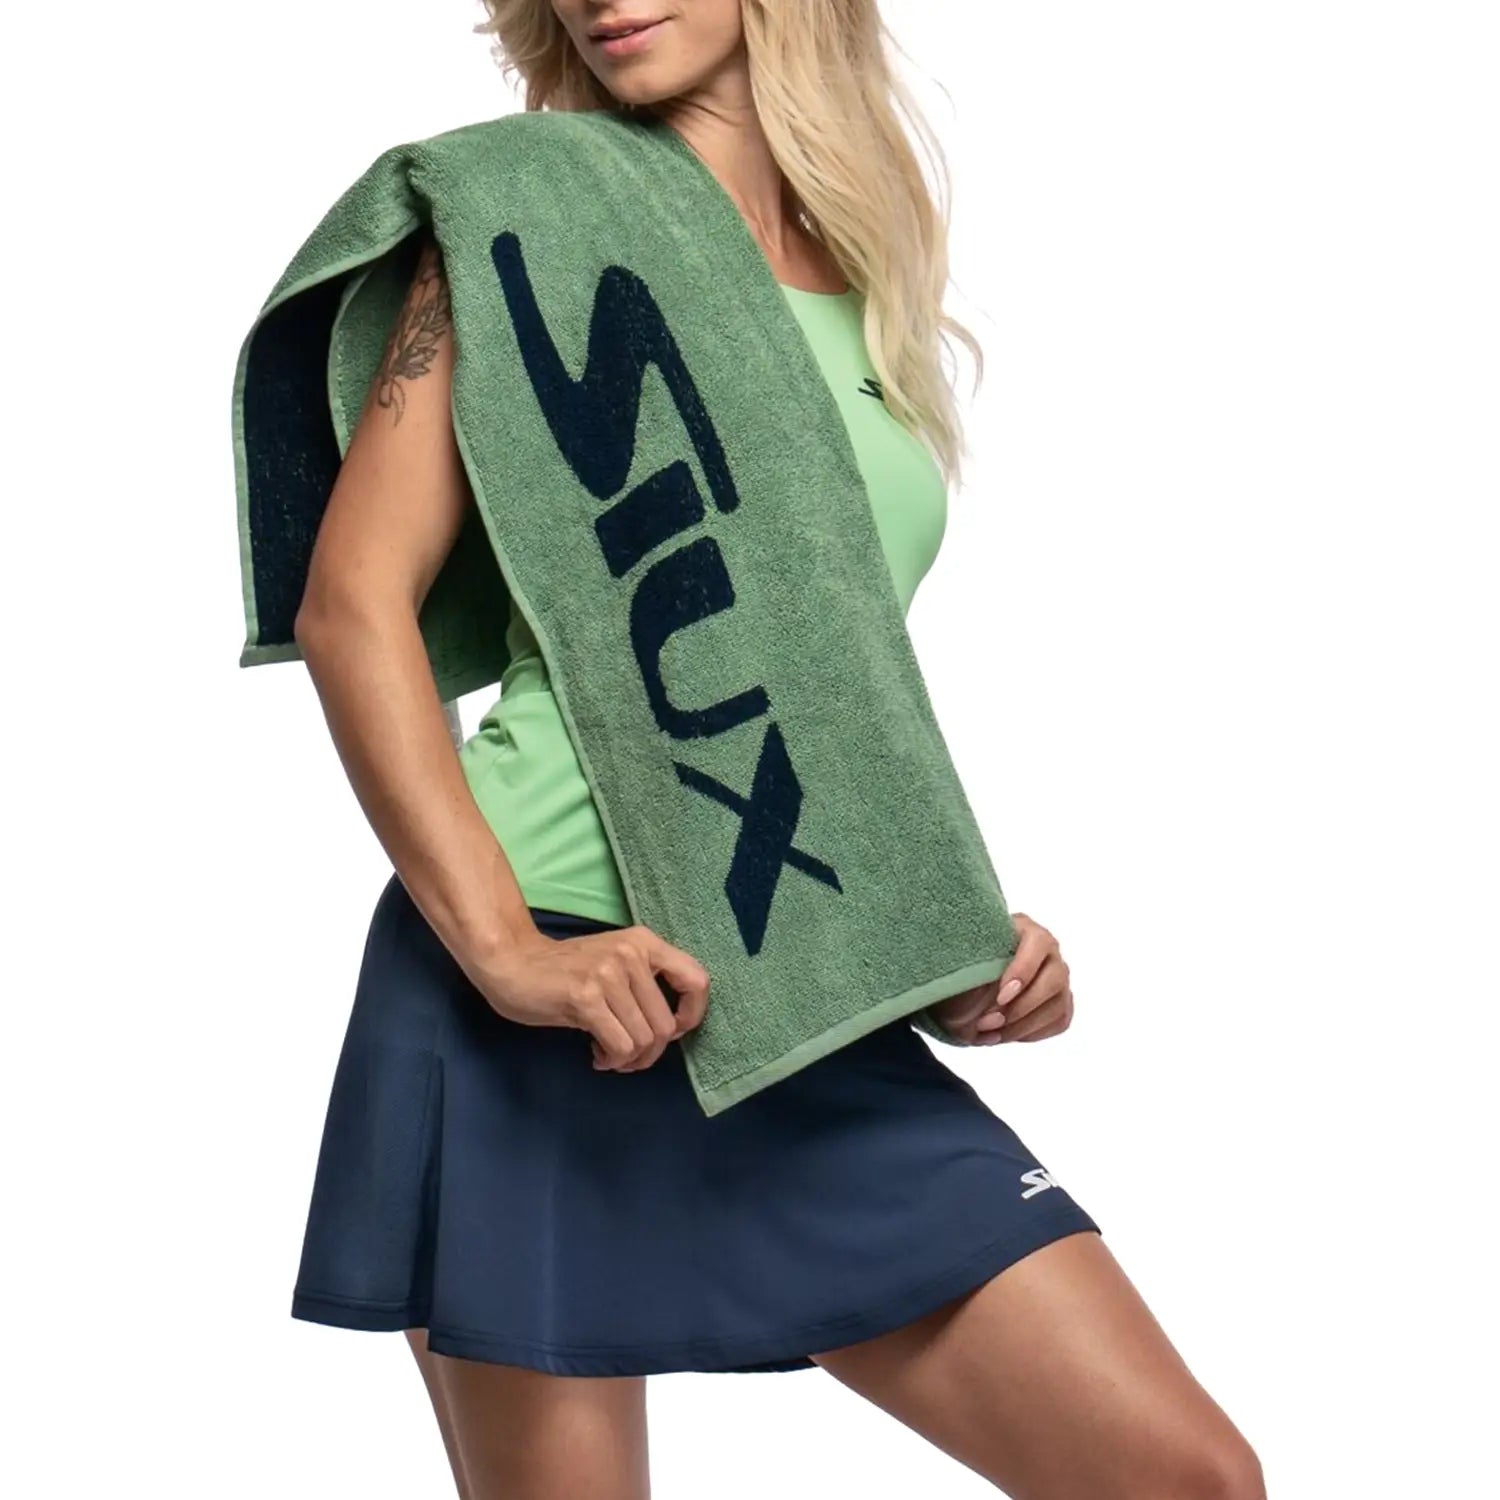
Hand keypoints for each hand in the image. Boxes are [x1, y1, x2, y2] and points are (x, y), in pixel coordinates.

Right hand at [473, 924, 710, 1071]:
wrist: (512, 963)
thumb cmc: (565, 970)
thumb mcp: (614, 962)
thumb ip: (646, 984)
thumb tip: (674, 1028)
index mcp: (644, 942)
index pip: (697, 980)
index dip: (692, 1015)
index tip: (671, 1031)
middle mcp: (632, 953)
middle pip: (666, 1025)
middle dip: (651, 1052)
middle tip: (627, 1056)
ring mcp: (608, 974)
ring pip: (644, 1040)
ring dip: (628, 1059)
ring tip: (608, 1053)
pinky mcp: (585, 997)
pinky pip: (620, 1046)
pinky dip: (612, 1060)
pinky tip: (596, 1054)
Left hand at [926, 913, 1073, 1045]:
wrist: (973, 975)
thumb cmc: (969, 958)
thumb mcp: (967, 952)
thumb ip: (970, 958)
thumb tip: (965, 978)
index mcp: (1028, 930)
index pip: (1038, 944)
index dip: (1023, 971)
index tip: (1000, 996)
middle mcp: (1050, 952)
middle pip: (1054, 980)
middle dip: (1021, 1007)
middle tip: (990, 1022)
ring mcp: (1059, 979)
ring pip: (1057, 1005)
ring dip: (1023, 1026)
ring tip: (992, 1034)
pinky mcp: (1061, 1003)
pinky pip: (1058, 1021)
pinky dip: (1032, 1033)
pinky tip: (1006, 1034)